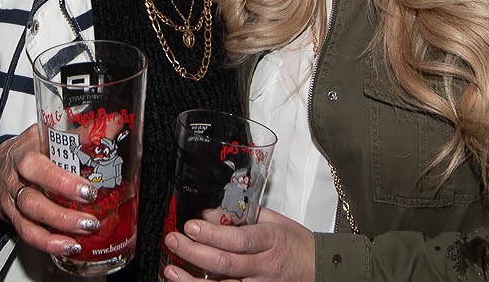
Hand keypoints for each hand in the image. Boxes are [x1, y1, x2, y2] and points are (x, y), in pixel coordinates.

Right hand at [0, 124, 100, 256]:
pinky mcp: (15, 219)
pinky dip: (50, 243)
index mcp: (25, 155)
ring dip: (60, 230)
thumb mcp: (48, 134)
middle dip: (63, 213)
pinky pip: (29, 234)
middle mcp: (17, 180)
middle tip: (91, 219)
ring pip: (31, 220)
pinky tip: (70, 247)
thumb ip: (80, 131)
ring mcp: (14, 202)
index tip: (88, 189)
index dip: (62, 182)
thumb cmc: (27, 149)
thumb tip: (115, 122)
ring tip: (86, 232)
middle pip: (33, 200)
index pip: (38, 168)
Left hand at [162, 209, 315, 281]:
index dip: (212, 234)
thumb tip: (210, 213)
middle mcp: (263, 267)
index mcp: (270, 241)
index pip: (238, 239)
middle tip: (174, 240)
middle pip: (225, 264)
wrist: (318, 270)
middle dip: (194, 252)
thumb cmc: (295, 244)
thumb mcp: (273, 220)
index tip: (191, 225)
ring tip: (171, 270)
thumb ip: (241, 215)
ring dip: (191, 281)